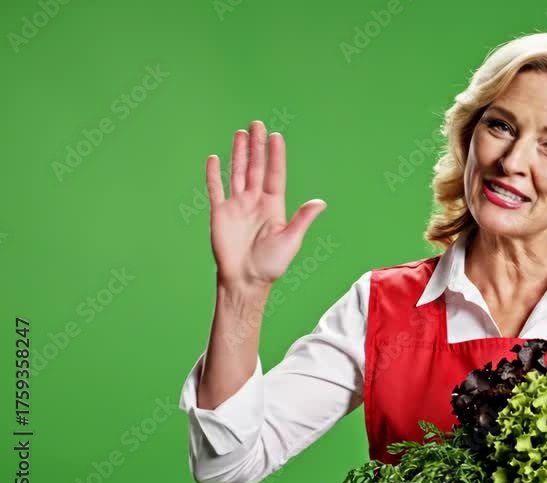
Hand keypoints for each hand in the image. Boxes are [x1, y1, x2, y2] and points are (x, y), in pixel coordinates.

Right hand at [206, 120, 326, 290]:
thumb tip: (320, 202)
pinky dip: (213, 174)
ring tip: (240, 134)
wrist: (245, 280)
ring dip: (239, 154)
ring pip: (237, 173)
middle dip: (257, 146)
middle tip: (256, 124)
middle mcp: (255, 201)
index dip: (275, 155)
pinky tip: (214, 158)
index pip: (275, 174)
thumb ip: (302, 219)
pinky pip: (215, 189)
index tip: (276, 136)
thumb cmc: (271, 264)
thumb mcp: (290, 240)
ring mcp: (237, 206)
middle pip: (256, 168)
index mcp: (274, 206)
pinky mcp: (220, 213)